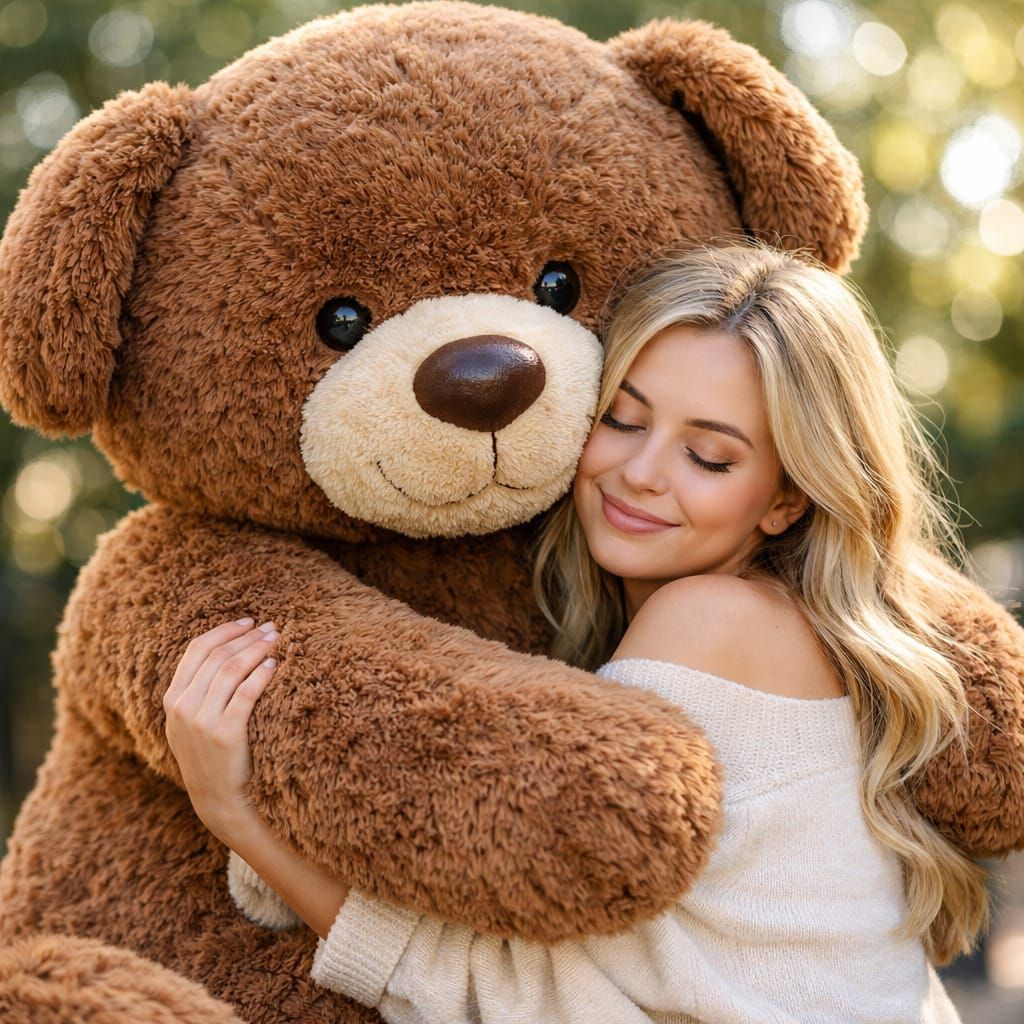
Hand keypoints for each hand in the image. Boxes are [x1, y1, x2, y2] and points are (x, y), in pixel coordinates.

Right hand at [164, 618, 278, 841]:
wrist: (217, 798)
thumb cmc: (211, 754)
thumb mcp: (191, 721)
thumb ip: (198, 689)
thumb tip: (228, 648)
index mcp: (172, 699)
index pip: (196, 650)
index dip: (224, 631)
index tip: (248, 621)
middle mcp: (182, 707)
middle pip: (217, 656)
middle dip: (246, 637)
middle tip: (271, 626)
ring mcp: (202, 721)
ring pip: (232, 670)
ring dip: (257, 649)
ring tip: (277, 640)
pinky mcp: (225, 734)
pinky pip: (246, 694)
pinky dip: (261, 675)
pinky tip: (274, 666)